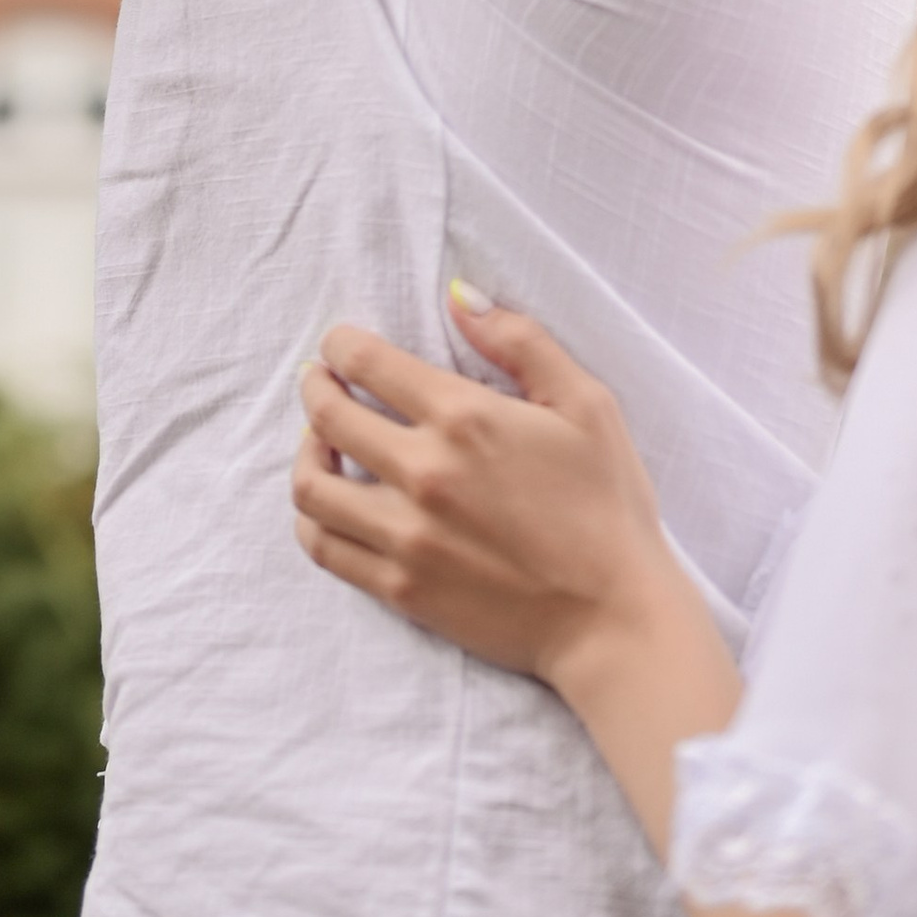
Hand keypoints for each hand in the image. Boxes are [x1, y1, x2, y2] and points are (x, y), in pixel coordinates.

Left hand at [292, 290, 684, 707]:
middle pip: (326, 416)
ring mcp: (405, 536)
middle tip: (320, 380)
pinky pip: (324, 548)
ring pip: (311, 486)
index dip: (341, 345)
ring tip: (317, 442)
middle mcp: (423, 472)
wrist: (613, 619)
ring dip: (304, 453)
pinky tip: (329, 503)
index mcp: (464, 417)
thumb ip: (520, 341)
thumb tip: (460, 297)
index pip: (366, 362)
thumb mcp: (586, 403)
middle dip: (315, 385)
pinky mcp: (400, 590)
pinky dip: (312, 518)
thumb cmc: (607, 506)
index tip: (339, 345)